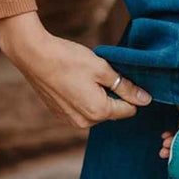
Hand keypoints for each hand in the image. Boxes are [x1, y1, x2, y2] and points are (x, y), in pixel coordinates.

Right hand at [0, 12, 150, 128]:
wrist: (33, 55)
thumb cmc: (68, 59)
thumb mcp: (102, 69)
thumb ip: (125, 86)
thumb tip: (146, 99)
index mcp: (98, 112)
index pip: (129, 109)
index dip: (130, 92)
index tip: (120, 76)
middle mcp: (84, 122)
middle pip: (113, 111)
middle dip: (112, 94)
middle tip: (99, 74)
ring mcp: (70, 120)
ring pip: (97, 111)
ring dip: (97, 96)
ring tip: (84, 77)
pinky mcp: (59, 114)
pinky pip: (81, 110)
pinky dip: (82, 97)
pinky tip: (73, 82)